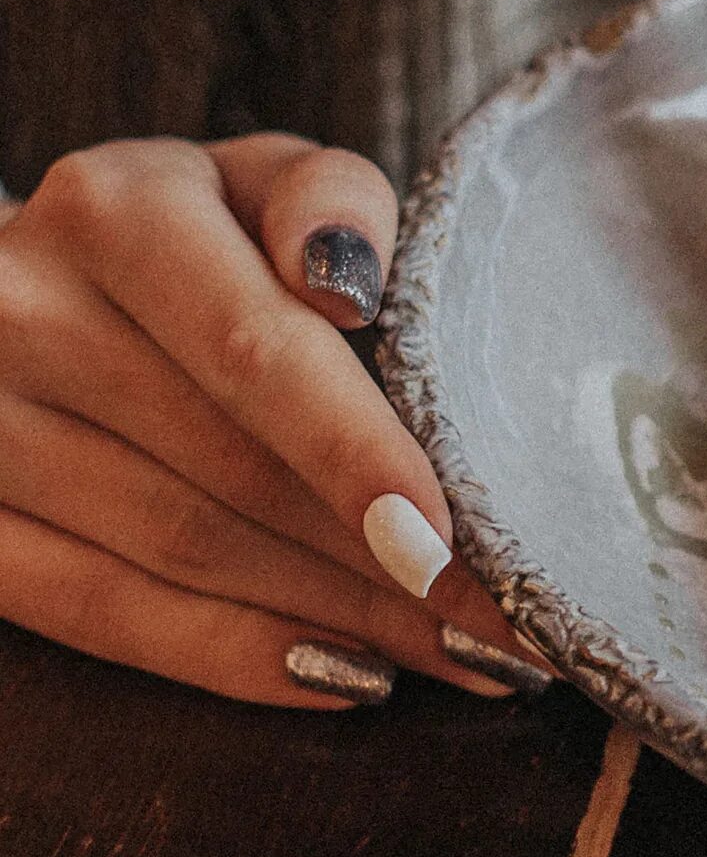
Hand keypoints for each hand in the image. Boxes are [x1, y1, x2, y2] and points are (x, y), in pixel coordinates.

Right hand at [0, 135, 547, 708]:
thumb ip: (329, 202)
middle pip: (228, 471)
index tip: (447, 540)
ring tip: (465, 656)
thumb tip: (350, 286)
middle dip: (381, 565)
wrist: (20, 281)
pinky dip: (229, 656)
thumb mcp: (260, 179)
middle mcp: (22, 313)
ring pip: (178, 552)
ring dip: (336, 621)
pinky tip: (343, 677)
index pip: (252, 350)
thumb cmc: (190, 232)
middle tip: (508, 626)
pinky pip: (96, 612)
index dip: (353, 454)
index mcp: (114, 210)